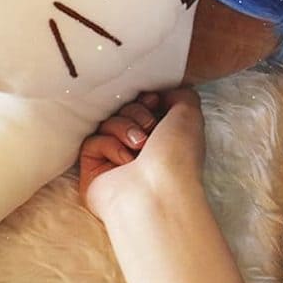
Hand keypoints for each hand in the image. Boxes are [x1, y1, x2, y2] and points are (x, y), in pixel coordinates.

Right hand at [79, 88, 206, 224]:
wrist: (155, 191)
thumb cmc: (178, 154)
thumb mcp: (190, 114)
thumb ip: (180, 94)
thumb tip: (163, 91)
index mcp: (165, 135)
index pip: (146, 104)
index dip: (148, 98)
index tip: (154, 101)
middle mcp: (142, 147)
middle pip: (125, 110)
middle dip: (137, 113)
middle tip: (148, 129)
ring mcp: (117, 159)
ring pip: (108, 123)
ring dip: (124, 128)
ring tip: (139, 146)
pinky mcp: (94, 170)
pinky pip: (92, 141)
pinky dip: (109, 146)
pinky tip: (124, 161)